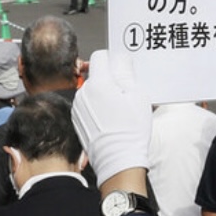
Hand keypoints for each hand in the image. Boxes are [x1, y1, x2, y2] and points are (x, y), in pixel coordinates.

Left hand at [73, 50, 151, 185]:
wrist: (117, 159)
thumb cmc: (129, 131)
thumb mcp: (137, 96)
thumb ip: (126, 72)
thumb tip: (120, 60)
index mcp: (99, 83)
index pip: (100, 56)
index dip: (113, 61)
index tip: (123, 71)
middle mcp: (84, 93)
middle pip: (97, 74)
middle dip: (110, 80)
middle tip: (126, 96)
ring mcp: (78, 107)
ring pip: (92, 90)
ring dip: (104, 95)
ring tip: (119, 112)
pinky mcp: (77, 119)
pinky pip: (88, 105)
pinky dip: (97, 108)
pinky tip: (110, 120)